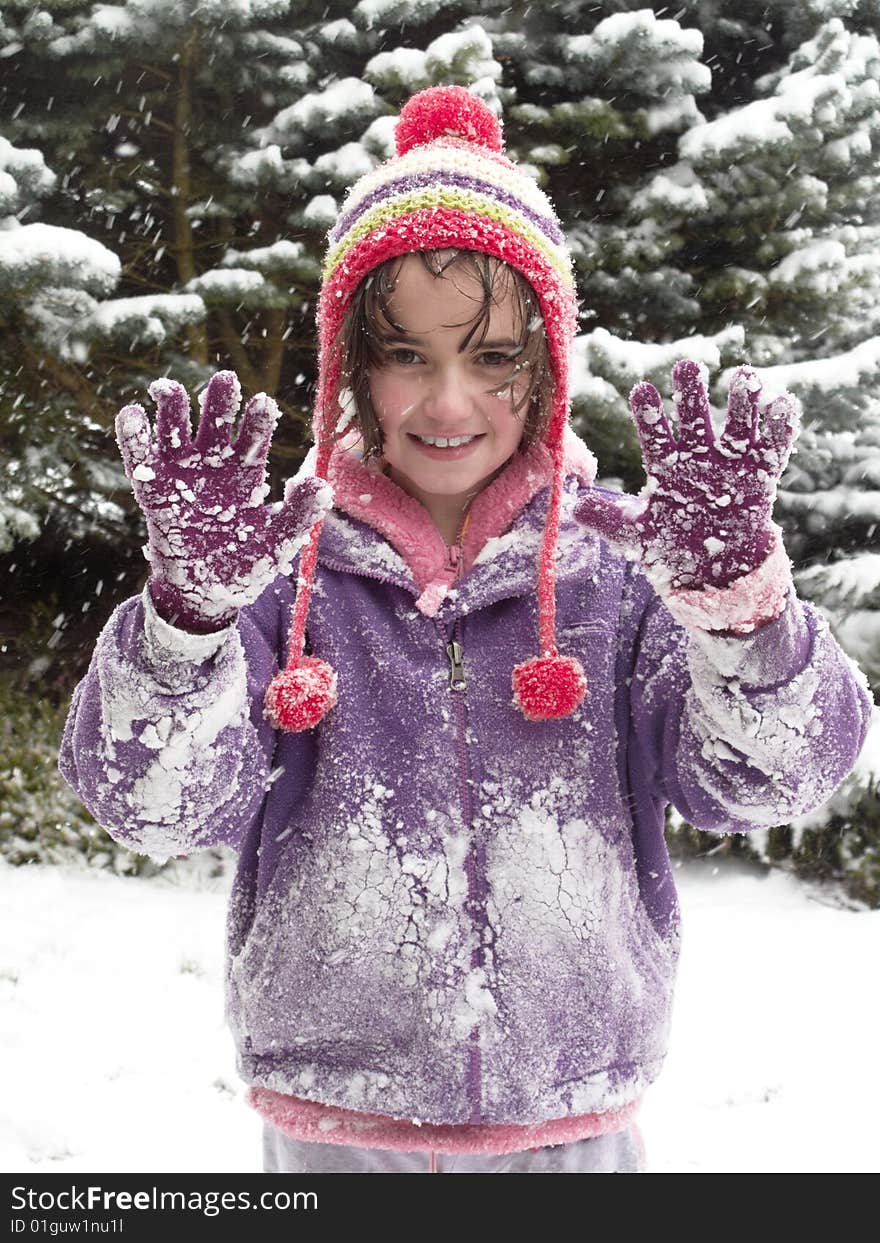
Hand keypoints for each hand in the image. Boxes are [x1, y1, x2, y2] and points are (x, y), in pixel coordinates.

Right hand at [116, 370, 332, 632]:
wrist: (207, 595)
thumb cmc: (247, 565)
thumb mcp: (277, 543)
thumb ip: (297, 514)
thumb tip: (319, 485)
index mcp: (246, 473)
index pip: (254, 438)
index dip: (257, 420)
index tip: (262, 402)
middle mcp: (214, 466)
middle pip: (216, 424)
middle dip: (219, 402)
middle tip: (224, 380)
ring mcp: (182, 475)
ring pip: (176, 432)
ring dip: (172, 409)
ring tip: (168, 389)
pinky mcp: (154, 492)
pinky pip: (140, 460)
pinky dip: (133, 437)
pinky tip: (132, 414)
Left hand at [574, 359, 799, 592]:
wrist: (712, 569)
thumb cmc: (670, 547)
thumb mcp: (634, 536)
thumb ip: (607, 519)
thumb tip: (574, 508)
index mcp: (667, 467)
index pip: (655, 435)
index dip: (649, 414)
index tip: (642, 389)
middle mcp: (698, 457)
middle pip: (694, 420)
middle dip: (691, 394)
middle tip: (687, 366)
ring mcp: (731, 464)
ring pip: (736, 426)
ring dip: (741, 402)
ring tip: (743, 376)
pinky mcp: (760, 476)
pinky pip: (773, 448)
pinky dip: (779, 427)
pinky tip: (783, 403)